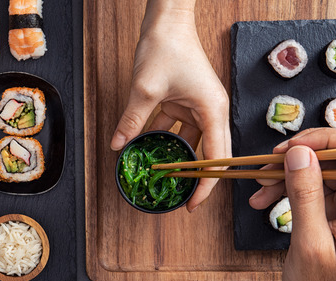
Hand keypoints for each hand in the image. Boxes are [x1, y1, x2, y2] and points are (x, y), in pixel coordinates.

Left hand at [110, 0, 230, 210]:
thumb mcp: (145, 90)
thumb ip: (132, 121)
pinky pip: (178, 128)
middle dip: (196, 178)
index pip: (217, 159)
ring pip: (192, 143)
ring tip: (164, 180)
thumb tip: (119, 146)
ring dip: (178, 159)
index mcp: (213, 111)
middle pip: (210, 154)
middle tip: (182, 200)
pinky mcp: (186, 101)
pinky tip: (149, 151)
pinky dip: (165, 140)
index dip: (206, 185)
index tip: (193, 204)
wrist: (167, 20)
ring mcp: (199, 107)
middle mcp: (212, 111)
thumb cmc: (166, 47)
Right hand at [249, 128, 335, 280]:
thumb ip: (304, 195)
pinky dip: (291, 192)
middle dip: (297, 159)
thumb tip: (299, 154)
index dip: (322, 140)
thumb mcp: (308, 244)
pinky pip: (316, 191)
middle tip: (265, 169)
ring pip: (322, 173)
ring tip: (259, 190)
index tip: (289, 147)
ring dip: (288, 177)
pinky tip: (267, 202)